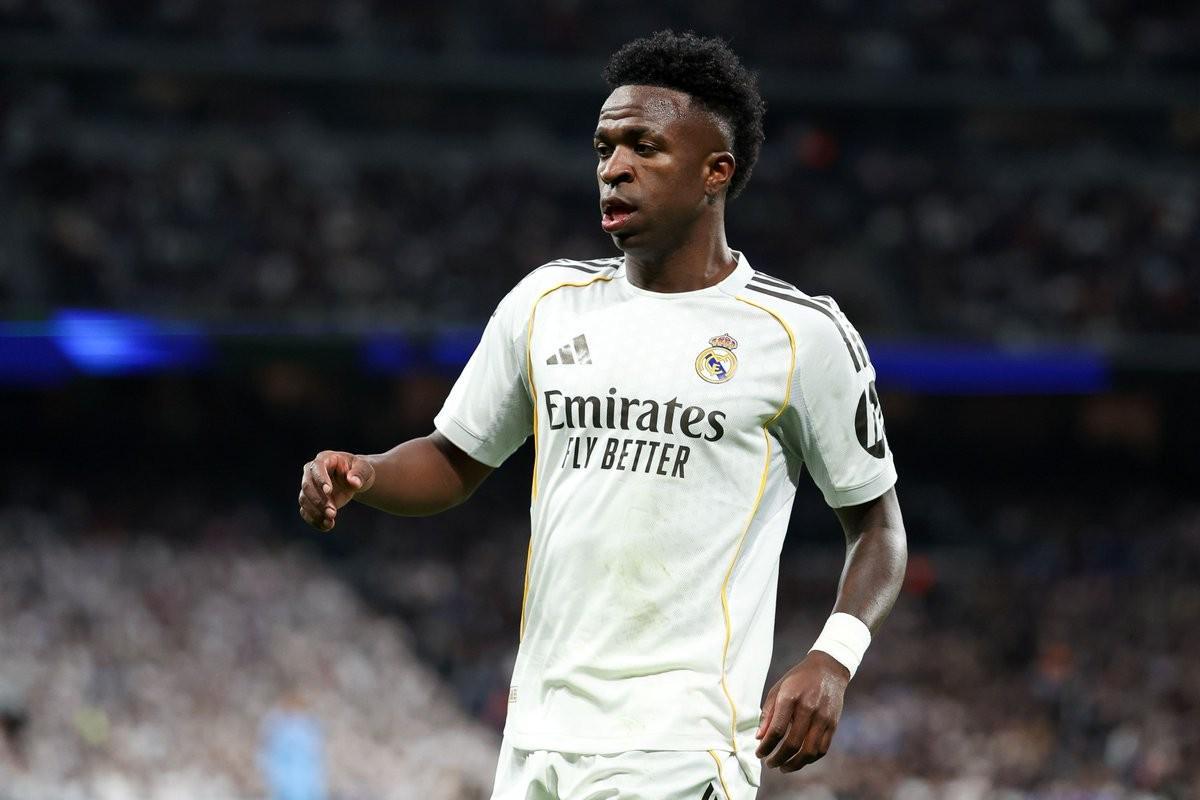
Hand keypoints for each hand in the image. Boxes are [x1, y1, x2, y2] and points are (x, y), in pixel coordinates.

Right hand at [298, 450, 375, 530]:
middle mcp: (312, 472)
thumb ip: (360, 473)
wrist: (354, 480)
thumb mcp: (364, 469)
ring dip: (316, 513)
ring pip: (304, 500)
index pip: (317, 467)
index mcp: (325, 459)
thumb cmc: (359, 470)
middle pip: (307, 486)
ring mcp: (309, 487)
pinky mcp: (310, 501)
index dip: (321, 479)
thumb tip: (354, 482)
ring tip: (331, 522)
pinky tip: (327, 526)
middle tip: (333, 513)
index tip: (329, 491)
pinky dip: (314, 520)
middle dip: (319, 501)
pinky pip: (306, 512)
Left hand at [755, 650, 849, 772]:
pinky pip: (822, 749)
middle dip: (778, 758)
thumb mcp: (778, 689)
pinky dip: (810, 759)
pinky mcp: (833, 724)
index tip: (759, 754)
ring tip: (783, 767)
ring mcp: (823, 717)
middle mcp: (808, 708)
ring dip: (794, 764)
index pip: (777, 730)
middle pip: (792, 744)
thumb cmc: (798, 679)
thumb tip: (759, 738)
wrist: (828, 669)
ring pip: (809, 751)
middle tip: (770, 764)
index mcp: (790, 697)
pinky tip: (799, 760)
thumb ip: (768, 714)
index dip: (766, 747)